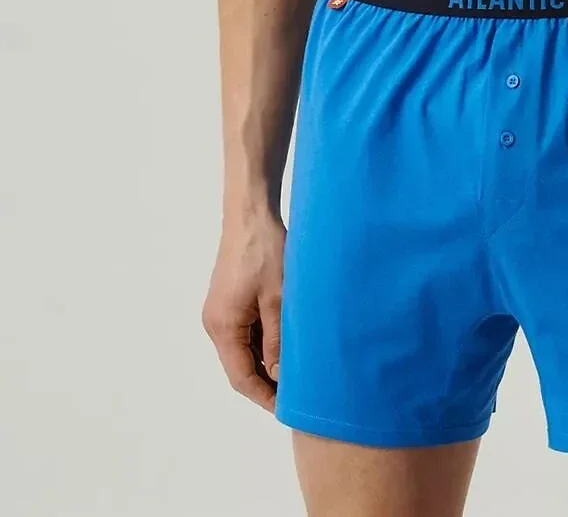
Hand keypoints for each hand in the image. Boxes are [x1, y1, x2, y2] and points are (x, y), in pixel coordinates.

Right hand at [202, 212, 285, 410]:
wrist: (251, 214)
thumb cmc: (265, 251)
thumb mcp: (279, 299)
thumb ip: (279, 340)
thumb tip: (280, 377)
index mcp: (223, 327)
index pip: (241, 377)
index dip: (264, 396)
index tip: (287, 408)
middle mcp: (215, 323)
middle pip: (241, 365)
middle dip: (268, 380)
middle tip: (299, 389)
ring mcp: (221, 311)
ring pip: (245, 348)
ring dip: (268, 358)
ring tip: (298, 366)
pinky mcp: (229, 299)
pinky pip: (246, 330)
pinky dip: (265, 339)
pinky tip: (288, 339)